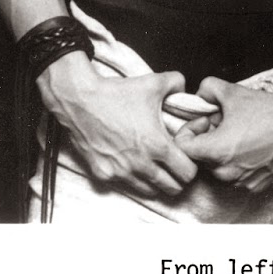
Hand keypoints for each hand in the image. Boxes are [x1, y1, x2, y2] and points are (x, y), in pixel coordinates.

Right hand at [38, 52, 198, 197]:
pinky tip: (134, 164)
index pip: (186, 173)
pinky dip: (134, 179)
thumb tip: (186, 92)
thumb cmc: (118, 92)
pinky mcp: (102, 175)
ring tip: (157, 166)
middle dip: (178, 178)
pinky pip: (125, 186)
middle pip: (171, 188)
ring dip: (156, 182)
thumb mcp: (155, 82)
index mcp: (156, 145)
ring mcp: (119, 173)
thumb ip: (178, 83)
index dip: (192, 165)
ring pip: (149, 191)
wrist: (80, 100)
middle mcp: (139, 164)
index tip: (187, 156)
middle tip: (175, 165)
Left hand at [177, 75, 272, 194]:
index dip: (189, 130)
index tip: (206, 120)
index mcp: (215, 151)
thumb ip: (208, 88)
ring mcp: (239, 183)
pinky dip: (238, 163)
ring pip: (217, 168)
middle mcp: (224, 173)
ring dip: (222, 152)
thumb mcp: (234, 92)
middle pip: (200, 158)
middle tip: (225, 123)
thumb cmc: (270, 112)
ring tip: (240, 134)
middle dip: (207, 139)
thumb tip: (199, 95)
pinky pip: (235, 176)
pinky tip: (252, 146)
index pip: (182, 148)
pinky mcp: (253, 187)